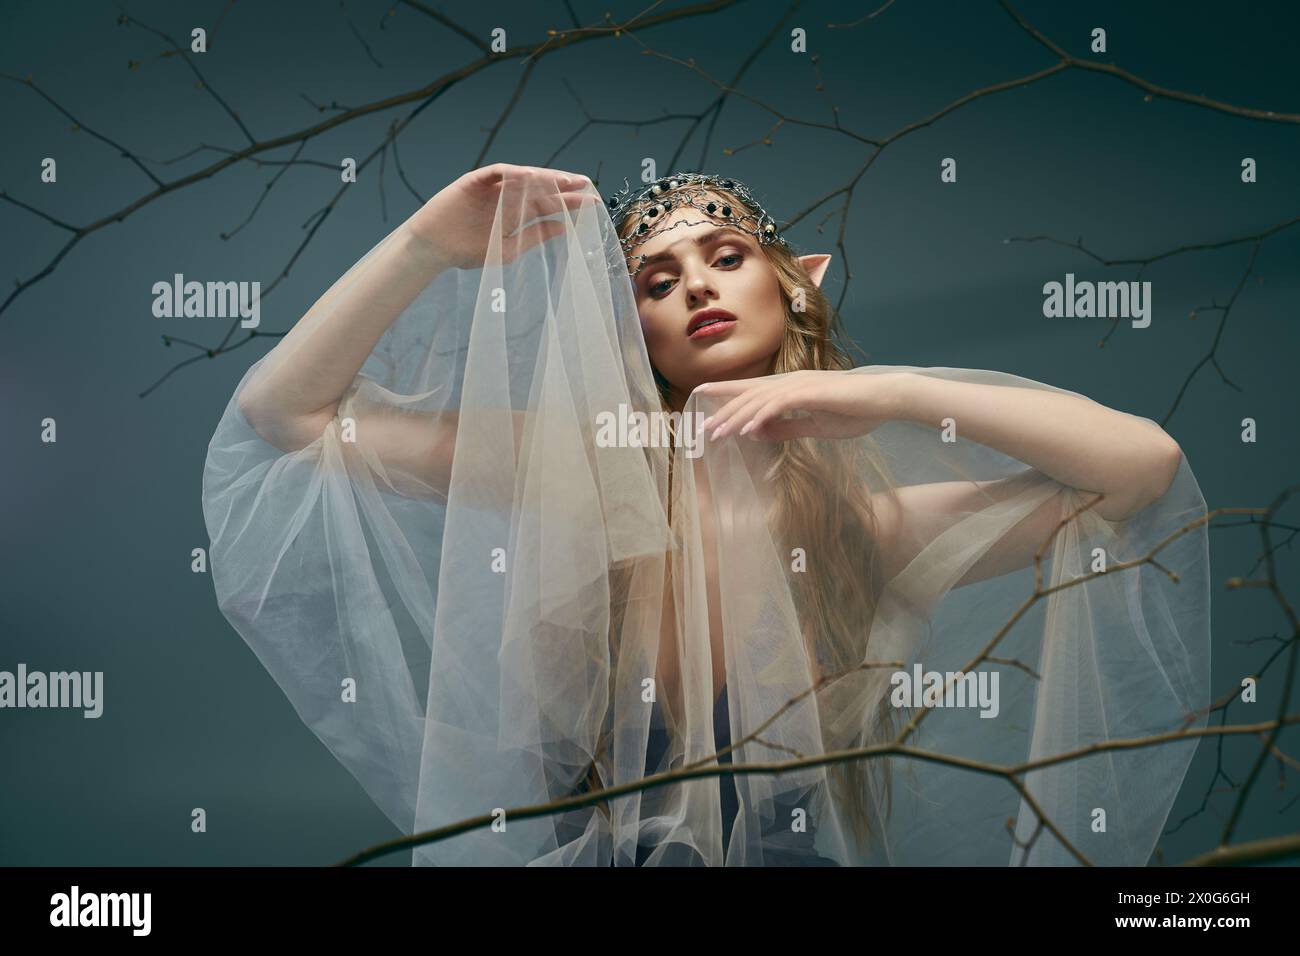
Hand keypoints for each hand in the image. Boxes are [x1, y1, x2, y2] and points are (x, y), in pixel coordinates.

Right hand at [403, 163, 601, 269]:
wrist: (435, 249)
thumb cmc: (468, 251)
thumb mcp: (509, 248)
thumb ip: (535, 236)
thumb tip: (564, 227)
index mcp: (518, 214)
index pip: (550, 204)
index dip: (571, 203)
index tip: (594, 204)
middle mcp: (509, 198)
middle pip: (541, 187)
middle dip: (563, 185)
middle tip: (585, 185)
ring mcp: (493, 188)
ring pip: (523, 177)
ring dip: (543, 177)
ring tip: (564, 180)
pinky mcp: (475, 181)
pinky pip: (497, 172)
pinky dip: (512, 173)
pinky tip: (529, 175)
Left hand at [693, 369, 904, 442]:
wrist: (886, 399)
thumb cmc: (856, 412)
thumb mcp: (815, 426)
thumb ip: (786, 428)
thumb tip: (758, 433)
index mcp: (791, 387)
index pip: (751, 389)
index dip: (725, 392)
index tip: (700, 396)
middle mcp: (791, 381)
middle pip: (748, 394)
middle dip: (723, 411)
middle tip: (703, 430)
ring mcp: (801, 384)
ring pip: (758, 400)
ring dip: (736, 417)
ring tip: (718, 433)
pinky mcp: (812, 392)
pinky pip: (780, 405)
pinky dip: (762, 416)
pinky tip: (748, 430)